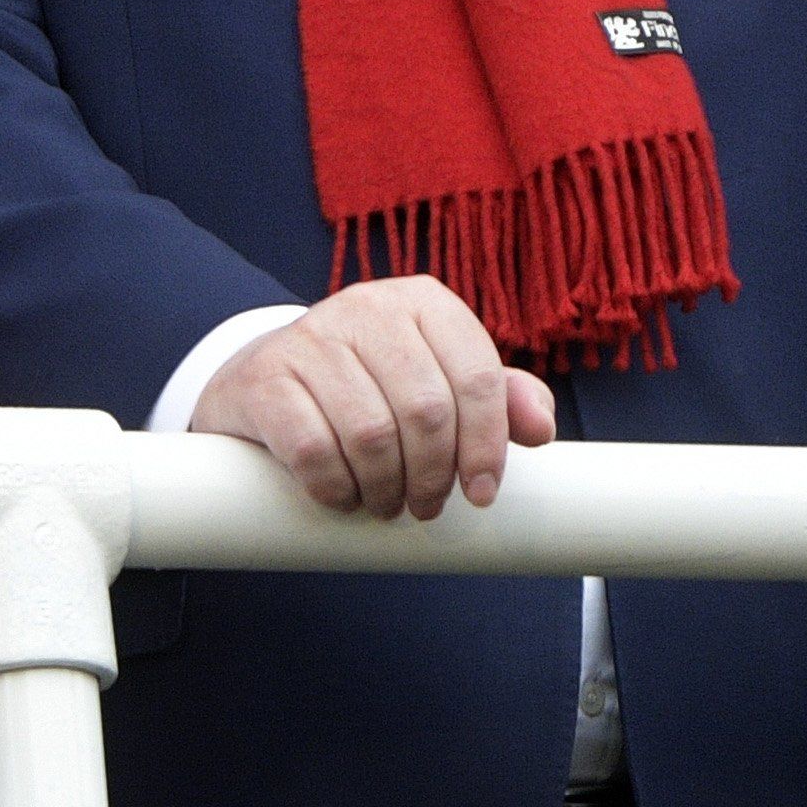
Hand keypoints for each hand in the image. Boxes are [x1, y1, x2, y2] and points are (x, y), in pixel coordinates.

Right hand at [191, 277, 557, 518]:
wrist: (267, 378)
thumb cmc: (371, 382)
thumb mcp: (439, 375)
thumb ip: (498, 396)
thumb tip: (541, 428)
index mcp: (424, 300)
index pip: (477, 376)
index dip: (487, 444)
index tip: (482, 492)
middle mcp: (369, 306)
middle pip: (427, 410)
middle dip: (434, 475)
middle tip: (427, 506)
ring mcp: (311, 336)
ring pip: (372, 434)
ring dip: (386, 488)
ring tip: (388, 504)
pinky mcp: (265, 377)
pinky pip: (313, 450)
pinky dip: (336, 488)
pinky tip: (344, 497)